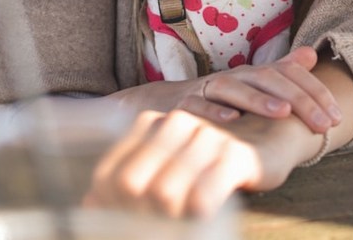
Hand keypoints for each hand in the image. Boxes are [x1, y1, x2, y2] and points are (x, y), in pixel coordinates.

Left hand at [83, 109, 299, 217]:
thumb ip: (129, 180)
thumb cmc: (209, 161)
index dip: (110, 207)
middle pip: (133, 184)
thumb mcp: (167, 166)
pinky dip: (193, 218)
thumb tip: (87, 207)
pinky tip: (199, 221)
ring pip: (166, 191)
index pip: (111, 172)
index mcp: (153, 123)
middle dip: (135, 218)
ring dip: (164, 223)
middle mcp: (176, 123)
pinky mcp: (234, 155)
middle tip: (155, 231)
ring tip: (178, 228)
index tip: (127, 224)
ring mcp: (206, 136)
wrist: (265, 141)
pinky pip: (204, 196)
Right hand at [176, 46, 341, 133]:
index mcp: (252, 74)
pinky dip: (212, 112)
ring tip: (284, 114)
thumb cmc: (219, 97)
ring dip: (258, 99)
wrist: (167, 102)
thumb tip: (310, 54)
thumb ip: (281, 71)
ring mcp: (206, 88)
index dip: (314, 91)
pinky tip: (231, 120)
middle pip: (266, 79)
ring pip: (232, 87)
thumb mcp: (252, 84)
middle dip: (297, 99)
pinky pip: (197, 106)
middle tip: (323, 124)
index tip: (338, 117)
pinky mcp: (183, 104)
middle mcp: (233, 76)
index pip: (288, 74)